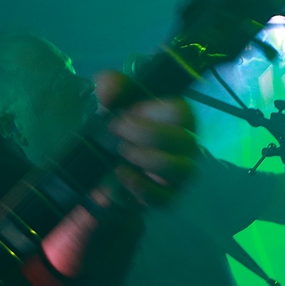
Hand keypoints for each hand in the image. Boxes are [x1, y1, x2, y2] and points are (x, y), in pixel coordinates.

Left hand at [93, 71, 196, 206]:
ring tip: (120, 152)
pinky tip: (120, 175)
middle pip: (185, 140)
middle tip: (116, 132)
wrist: (99, 171)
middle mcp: (185, 146)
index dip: (153, 112)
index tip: (125, 113)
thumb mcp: (106, 103)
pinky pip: (163, 197)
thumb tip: (108, 87)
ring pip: (181, 170)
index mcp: (176, 119)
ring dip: (147, 159)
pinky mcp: (166, 198)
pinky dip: (140, 187)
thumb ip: (108, 87)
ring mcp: (178, 175)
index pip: (181, 113)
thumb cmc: (113, 129)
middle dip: (147, 135)